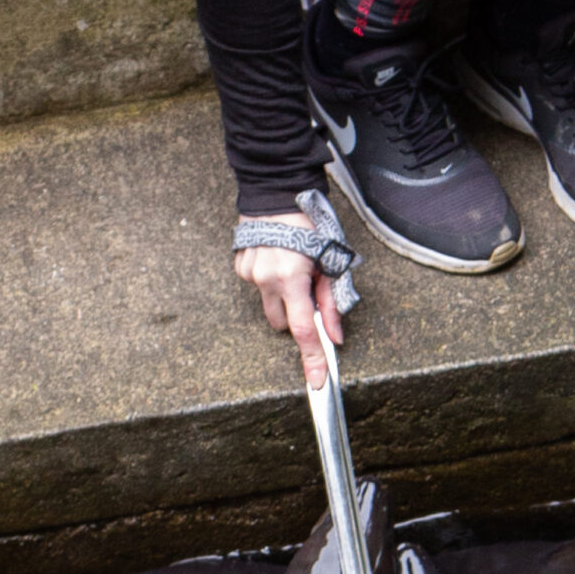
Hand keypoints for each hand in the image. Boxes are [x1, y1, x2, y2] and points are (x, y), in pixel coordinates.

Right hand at [235, 216, 344, 388]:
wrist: (277, 192)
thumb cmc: (310, 225)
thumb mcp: (330, 263)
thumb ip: (331, 303)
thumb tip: (334, 336)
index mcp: (293, 278)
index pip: (303, 330)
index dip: (312, 358)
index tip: (316, 381)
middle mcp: (266, 279)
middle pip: (282, 323)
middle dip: (296, 316)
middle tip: (307, 290)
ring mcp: (249, 273)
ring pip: (268, 305)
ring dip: (281, 298)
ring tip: (291, 269)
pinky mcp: (239, 266)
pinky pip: (257, 286)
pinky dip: (268, 280)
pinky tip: (275, 258)